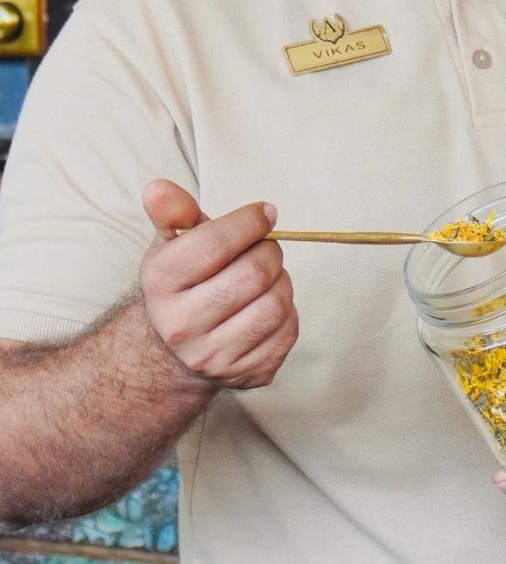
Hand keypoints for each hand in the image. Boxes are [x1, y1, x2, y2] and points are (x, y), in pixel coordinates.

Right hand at [139, 179, 298, 389]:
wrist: (177, 349)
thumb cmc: (186, 283)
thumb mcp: (174, 244)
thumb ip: (173, 213)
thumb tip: (159, 189)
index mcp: (160, 283)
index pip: (215, 243)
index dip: (250, 222)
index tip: (265, 213)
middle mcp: (180, 325)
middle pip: (253, 274)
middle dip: (269, 252)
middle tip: (265, 248)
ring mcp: (213, 356)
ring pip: (275, 304)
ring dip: (281, 282)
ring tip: (266, 278)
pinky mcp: (246, 374)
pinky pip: (288, 331)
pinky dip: (287, 311)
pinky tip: (267, 306)